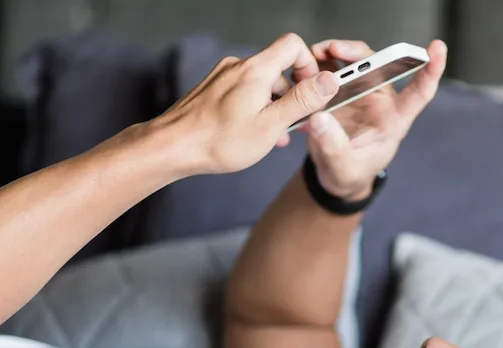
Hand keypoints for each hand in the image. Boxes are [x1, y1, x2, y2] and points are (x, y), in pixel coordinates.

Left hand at [153, 33, 339, 175]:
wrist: (173, 147)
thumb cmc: (219, 141)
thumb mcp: (271, 124)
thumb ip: (302, 100)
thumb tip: (330, 80)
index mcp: (256, 70)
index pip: (292, 45)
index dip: (308, 66)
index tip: (311, 93)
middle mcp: (239, 66)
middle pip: (279, 68)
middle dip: (292, 95)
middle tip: (295, 124)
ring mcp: (224, 76)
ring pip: (262, 83)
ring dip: (274, 105)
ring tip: (273, 135)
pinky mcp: (213, 88)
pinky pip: (244, 91)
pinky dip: (256, 108)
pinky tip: (253, 132)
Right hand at [299, 39, 447, 200]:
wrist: (334, 173)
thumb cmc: (349, 172)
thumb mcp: (342, 168)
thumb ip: (333, 147)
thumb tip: (320, 119)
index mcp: (393, 120)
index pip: (418, 93)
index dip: (431, 70)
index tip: (438, 48)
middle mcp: (380, 101)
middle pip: (378, 66)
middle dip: (357, 53)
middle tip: (334, 48)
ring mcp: (359, 94)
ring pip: (354, 62)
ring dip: (333, 53)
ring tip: (312, 55)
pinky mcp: (340, 91)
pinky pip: (331, 69)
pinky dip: (317, 64)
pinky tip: (302, 67)